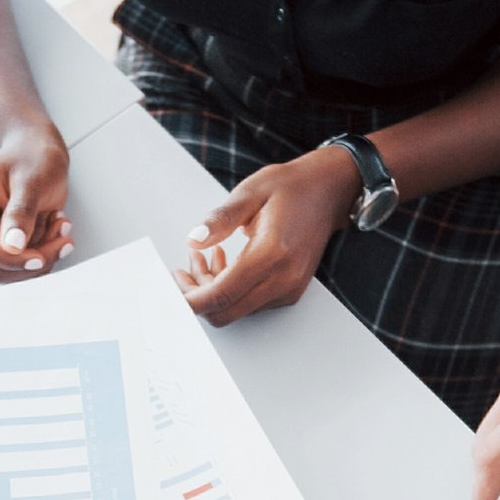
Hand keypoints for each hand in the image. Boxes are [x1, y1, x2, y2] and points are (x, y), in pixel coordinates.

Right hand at [0, 119, 74, 283]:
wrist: (37, 154)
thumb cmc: (33, 158)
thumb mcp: (32, 179)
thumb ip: (21, 212)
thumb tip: (13, 247)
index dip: (6, 258)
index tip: (38, 257)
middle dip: (31, 260)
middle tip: (63, 239)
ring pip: (7, 271)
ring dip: (42, 256)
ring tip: (60, 225)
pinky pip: (20, 266)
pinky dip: (44, 253)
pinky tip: (55, 228)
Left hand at [177, 144, 360, 326]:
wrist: (329, 191)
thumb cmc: (292, 187)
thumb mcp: (250, 192)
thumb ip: (219, 219)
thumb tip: (193, 239)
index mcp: (271, 254)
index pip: (221, 295)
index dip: (189, 298)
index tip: (170, 287)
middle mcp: (283, 279)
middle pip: (225, 312)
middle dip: (197, 296)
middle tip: (182, 270)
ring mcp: (288, 289)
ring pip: (235, 309)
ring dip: (212, 290)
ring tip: (205, 256)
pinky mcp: (289, 291)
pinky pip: (250, 303)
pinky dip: (230, 289)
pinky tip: (224, 262)